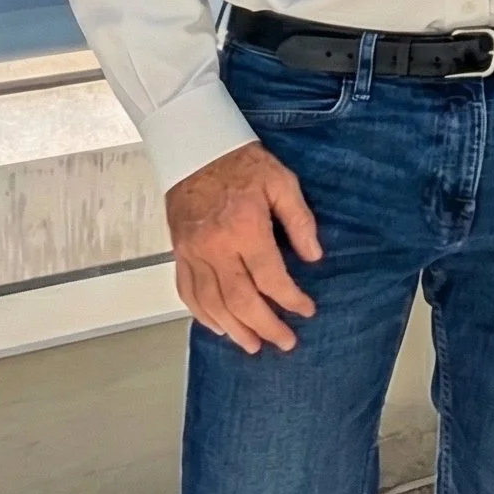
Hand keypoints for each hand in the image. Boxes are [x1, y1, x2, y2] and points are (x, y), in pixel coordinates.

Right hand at [166, 141, 322, 352]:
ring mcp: (193, 253)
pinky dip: (202, 315)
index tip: (306, 310)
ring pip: (212, 304)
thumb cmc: (242, 163)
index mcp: (245, 228)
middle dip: (265, 326)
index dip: (290, 299)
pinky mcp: (179, 253)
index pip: (270, 277)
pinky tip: (218, 326)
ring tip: (254, 345)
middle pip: (240, 299)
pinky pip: (187, 292)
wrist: (196, 149)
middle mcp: (215, 247)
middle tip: (285, 342)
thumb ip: (299, 220)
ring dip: (234, 330)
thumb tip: (314, 256)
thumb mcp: (282, 182)